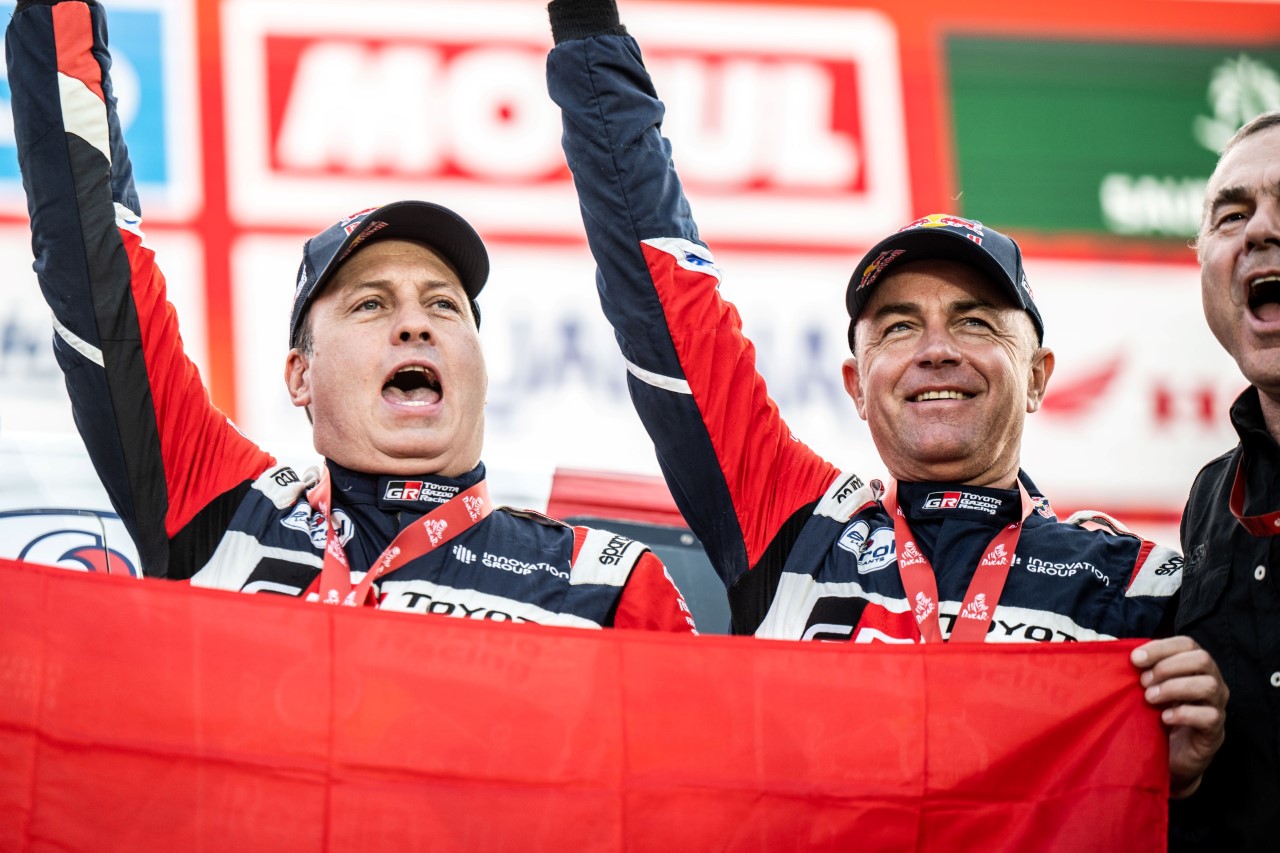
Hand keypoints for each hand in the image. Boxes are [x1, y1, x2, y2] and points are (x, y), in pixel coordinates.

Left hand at [1130, 636, 1227, 798]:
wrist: (1170, 756)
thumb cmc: (1158, 714)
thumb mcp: (1149, 687)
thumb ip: (1142, 669)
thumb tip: (1117, 649)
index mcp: (1196, 667)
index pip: (1187, 644)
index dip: (1161, 647)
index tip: (1135, 659)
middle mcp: (1213, 682)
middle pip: (1202, 660)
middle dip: (1167, 667)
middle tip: (1143, 681)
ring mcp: (1218, 706)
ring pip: (1208, 686)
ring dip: (1173, 688)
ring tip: (1150, 698)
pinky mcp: (1216, 731)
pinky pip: (1209, 716)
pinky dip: (1183, 714)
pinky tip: (1164, 718)